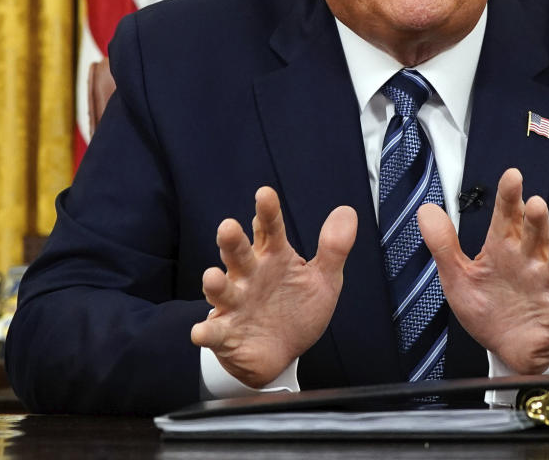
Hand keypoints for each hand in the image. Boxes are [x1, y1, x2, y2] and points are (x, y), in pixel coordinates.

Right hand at [190, 186, 356, 387]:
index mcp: (273, 258)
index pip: (270, 230)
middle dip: (232, 241)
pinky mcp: (226, 333)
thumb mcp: (323, 279)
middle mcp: (250, 276)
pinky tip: (201, 332)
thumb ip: (334, 247)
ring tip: (212, 276)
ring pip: (222, 290)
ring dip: (215, 284)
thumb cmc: (297, 310)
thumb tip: (347, 211)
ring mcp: (235, 304)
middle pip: (239, 254)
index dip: (267, 212)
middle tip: (228, 227)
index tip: (265, 194)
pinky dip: (207, 332)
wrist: (282, 354)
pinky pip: (214, 332)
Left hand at [417, 168, 548, 374]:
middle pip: (535, 235)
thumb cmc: (487, 307)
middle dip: (537, 220)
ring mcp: (545, 287)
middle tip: (535, 204)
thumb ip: (444, 244)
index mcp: (503, 249)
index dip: (509, 197)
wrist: (506, 348)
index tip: (512, 176)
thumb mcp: (458, 276)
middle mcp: (528, 262)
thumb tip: (426, 210)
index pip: (507, 216)